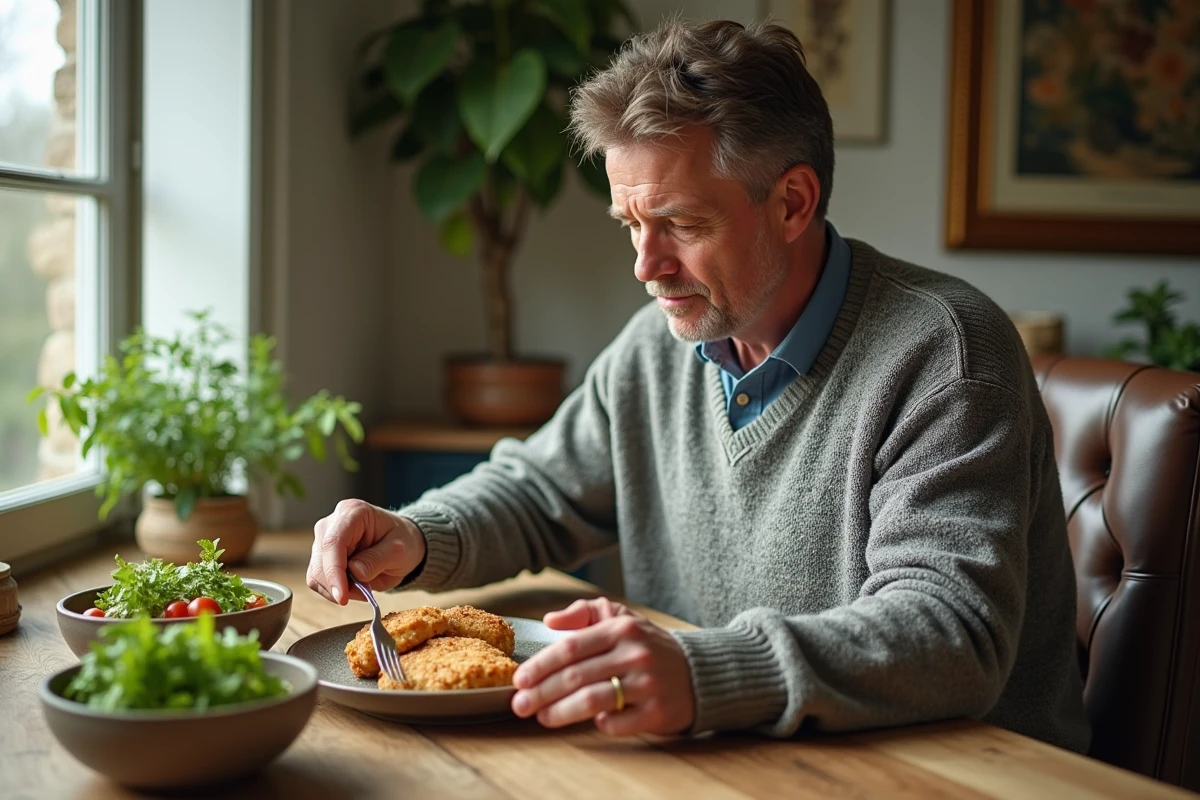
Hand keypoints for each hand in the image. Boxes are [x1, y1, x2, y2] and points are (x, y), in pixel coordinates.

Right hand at [306, 499, 426, 604]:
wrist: (400, 544)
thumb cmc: (402, 541)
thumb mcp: (399, 550)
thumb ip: (377, 560)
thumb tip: (355, 571)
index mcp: (353, 512)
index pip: (333, 542)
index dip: (334, 571)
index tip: (342, 596)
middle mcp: (332, 523)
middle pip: (321, 560)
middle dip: (339, 584)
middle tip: (364, 593)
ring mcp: (323, 539)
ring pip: (316, 573)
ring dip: (337, 589)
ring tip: (364, 588)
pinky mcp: (321, 556)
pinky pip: (318, 580)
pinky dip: (334, 590)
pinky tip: (354, 587)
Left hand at [511, 597, 694, 735]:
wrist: (698, 671)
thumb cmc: (648, 645)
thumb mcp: (620, 617)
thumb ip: (584, 612)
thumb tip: (550, 621)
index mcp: (621, 628)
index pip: (571, 647)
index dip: (541, 665)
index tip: (520, 679)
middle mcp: (634, 654)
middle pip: (576, 676)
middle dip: (541, 692)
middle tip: (519, 704)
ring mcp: (647, 684)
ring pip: (592, 701)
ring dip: (560, 712)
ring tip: (541, 717)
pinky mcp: (657, 711)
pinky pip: (617, 723)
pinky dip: (599, 724)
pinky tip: (591, 721)